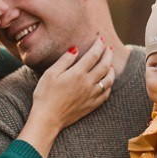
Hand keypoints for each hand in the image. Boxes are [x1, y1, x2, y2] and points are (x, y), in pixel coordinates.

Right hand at [20, 39, 113, 156]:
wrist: (48, 118)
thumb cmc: (45, 95)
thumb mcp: (50, 74)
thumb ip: (64, 60)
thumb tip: (75, 49)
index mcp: (78, 73)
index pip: (93, 55)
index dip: (98, 45)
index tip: (101, 39)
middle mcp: (88, 83)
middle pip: (104, 66)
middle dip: (108, 55)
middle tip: (109, 48)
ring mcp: (91, 95)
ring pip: (108, 80)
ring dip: (111, 70)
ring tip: (110, 64)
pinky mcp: (92, 105)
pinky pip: (106, 93)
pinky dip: (109, 85)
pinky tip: (107, 82)